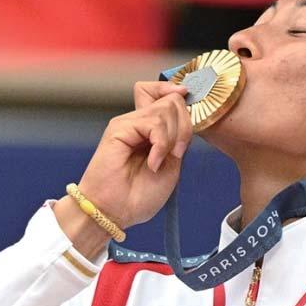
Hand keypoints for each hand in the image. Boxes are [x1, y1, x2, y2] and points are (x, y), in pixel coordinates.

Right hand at [53, 81, 191, 258]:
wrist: (115, 212)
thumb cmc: (140, 195)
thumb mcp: (171, 164)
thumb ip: (178, 138)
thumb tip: (184, 110)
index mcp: (152, 129)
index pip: (165, 93)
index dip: (180, 95)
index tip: (190, 108)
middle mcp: (139, 122)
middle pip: (172, 99)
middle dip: (185, 126)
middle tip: (177, 153)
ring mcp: (129, 123)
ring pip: (167, 109)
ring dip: (173, 138)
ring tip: (162, 161)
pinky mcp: (119, 127)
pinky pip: (154, 123)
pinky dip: (161, 144)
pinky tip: (153, 163)